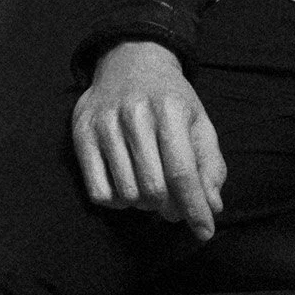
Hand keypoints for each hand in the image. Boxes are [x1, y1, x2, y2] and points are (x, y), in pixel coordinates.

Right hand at [72, 40, 226, 240]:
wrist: (130, 61)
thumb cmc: (171, 99)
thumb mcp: (199, 122)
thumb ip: (210, 164)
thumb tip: (213, 206)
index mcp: (170, 109)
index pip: (183, 171)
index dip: (195, 207)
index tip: (205, 232)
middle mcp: (135, 114)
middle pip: (154, 188)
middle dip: (170, 207)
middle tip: (174, 203)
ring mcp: (104, 123)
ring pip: (126, 194)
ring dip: (143, 204)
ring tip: (150, 189)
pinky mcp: (81, 134)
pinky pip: (98, 191)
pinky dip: (117, 201)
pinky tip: (127, 185)